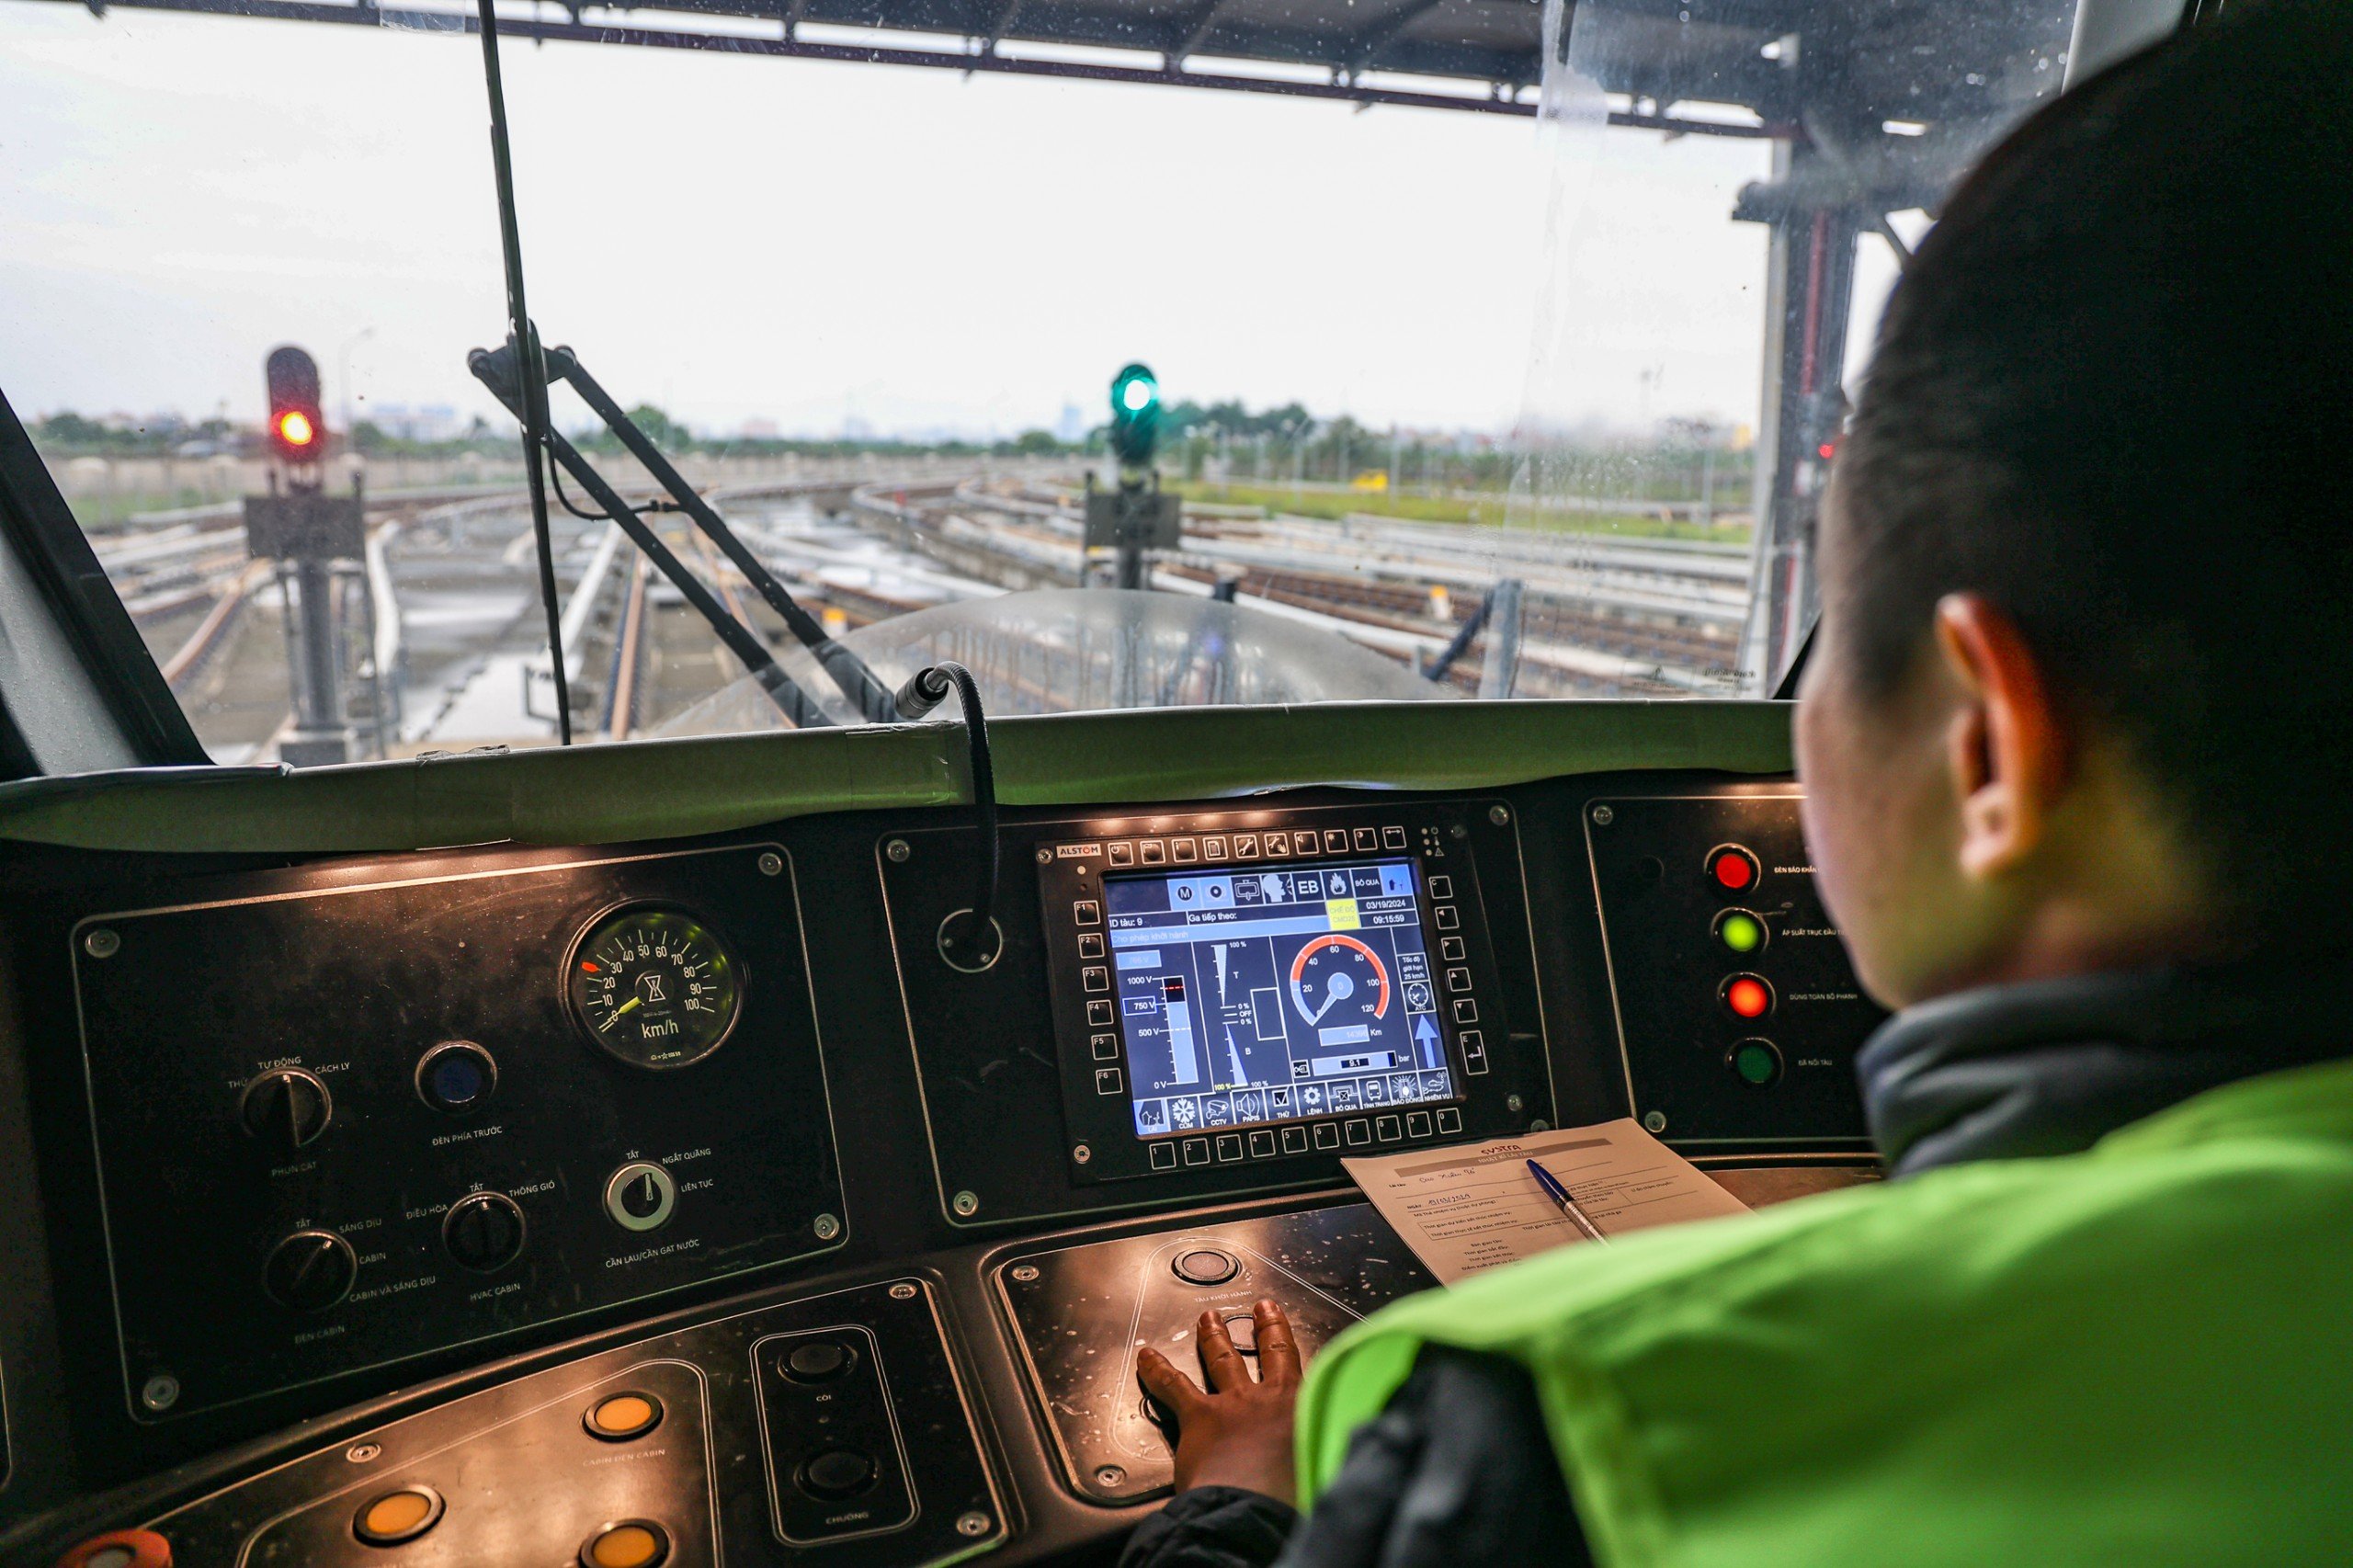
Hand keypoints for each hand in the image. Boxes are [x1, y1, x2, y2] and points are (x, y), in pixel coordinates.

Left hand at [1136, 1299, 1302, 1505]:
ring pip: (1222, 1360)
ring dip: (1214, 1338)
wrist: (1255, 1507)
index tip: (1284, 1324)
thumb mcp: (1320, 1464)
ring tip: (1209, 1320)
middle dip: (1264, 1328)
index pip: (1296, 1365)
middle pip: (1266, 1352)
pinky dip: (1158, 1370)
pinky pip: (1175, 1385)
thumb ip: (1318, 1450)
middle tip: (1260, 1309)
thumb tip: (1328, 1457)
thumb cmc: (1291, 1497)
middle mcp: (1267, 1397)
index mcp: (1301, 1409)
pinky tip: (1147, 1358)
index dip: (1288, 1340)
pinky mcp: (1199, 1416)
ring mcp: (1232, 1403)